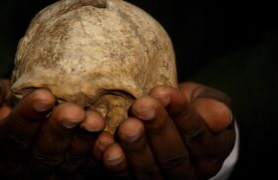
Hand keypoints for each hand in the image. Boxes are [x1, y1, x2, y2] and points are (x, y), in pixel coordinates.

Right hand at [0, 74, 104, 178]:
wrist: (27, 133)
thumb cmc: (8, 112)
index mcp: (4, 151)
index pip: (13, 137)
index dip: (28, 117)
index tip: (44, 96)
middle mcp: (28, 169)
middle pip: (44, 153)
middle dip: (59, 131)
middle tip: (74, 110)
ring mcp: (55, 174)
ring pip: (69, 162)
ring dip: (84, 143)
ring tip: (95, 121)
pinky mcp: (77, 174)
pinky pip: (91, 170)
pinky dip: (101, 158)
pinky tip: (111, 143)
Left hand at [100, 82, 234, 178]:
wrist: (171, 121)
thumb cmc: (190, 108)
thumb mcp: (206, 102)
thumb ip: (211, 108)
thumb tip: (221, 115)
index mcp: (209, 153)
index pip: (197, 135)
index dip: (181, 115)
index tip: (163, 93)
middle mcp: (189, 173)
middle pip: (173, 157)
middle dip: (157, 130)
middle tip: (141, 107)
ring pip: (150, 172)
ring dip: (136, 150)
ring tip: (126, 128)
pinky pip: (127, 179)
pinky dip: (117, 166)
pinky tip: (107, 149)